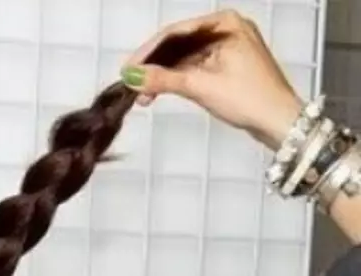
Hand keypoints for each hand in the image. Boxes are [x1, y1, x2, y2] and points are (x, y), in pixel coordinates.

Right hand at [122, 9, 303, 150]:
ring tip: (142, 96)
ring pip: (183, 57)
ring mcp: (227, 46)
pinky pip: (193, 66)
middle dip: (154, 65)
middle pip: (178, 44)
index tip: (127, 70)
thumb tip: (130, 77)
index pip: (175, 32)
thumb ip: (162, 79)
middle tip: (130, 84)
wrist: (279, 121)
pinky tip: (158, 93)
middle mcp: (226, 28)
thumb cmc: (248, 98)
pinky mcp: (226, 64)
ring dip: (162, 75)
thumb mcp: (200, 86)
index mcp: (224, 23)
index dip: (148, 52)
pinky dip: (176, 79)